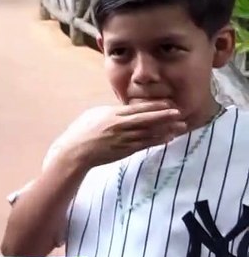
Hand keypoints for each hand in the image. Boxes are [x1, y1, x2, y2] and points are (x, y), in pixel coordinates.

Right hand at [50, 101, 185, 168]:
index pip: (137, 109)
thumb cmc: (81, 131)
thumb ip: (111, 112)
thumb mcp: (94, 115)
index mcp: (112, 115)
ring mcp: (123, 140)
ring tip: (180, 126)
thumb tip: (125, 110)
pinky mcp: (125, 151)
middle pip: (146, 120)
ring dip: (166, 129)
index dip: (154, 106)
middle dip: (164, 116)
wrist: (75, 152)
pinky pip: (145, 145)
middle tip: (180, 112)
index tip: (168, 104)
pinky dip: (157, 141)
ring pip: (149, 133)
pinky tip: (168, 138)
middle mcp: (120, 126)